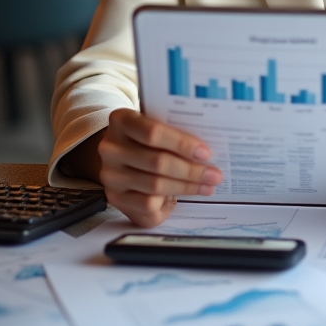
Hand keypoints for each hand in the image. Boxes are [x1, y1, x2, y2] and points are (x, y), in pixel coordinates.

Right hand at [97, 109, 223, 226]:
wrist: (122, 155)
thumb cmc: (147, 138)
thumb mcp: (155, 125)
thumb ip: (174, 132)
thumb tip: (206, 150)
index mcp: (121, 120)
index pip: (153, 132)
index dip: (182, 144)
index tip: (206, 153)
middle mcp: (111, 148)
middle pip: (157, 162)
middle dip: (191, 170)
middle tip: (214, 174)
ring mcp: (111, 175)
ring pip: (155, 185)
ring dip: (186, 187)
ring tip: (206, 186)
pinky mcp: (116, 197)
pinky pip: (147, 204)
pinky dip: (168, 202)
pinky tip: (182, 197)